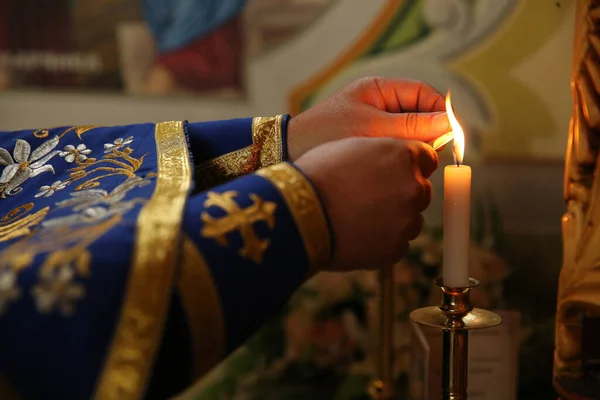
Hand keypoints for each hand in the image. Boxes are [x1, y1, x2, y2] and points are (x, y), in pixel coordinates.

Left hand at [287, 77, 449, 160]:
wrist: (289, 154)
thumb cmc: (325, 134)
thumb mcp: (371, 128)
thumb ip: (411, 126)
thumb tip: (450, 125)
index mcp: (379, 90)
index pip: (424, 95)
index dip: (441, 112)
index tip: (452, 134)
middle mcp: (379, 105)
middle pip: (420, 116)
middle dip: (427, 135)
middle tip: (426, 155)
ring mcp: (374, 126)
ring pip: (409, 137)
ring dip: (412, 150)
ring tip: (403, 164)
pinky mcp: (368, 147)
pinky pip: (394, 151)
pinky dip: (398, 160)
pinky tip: (392, 172)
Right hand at [295, 137, 437, 270]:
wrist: (297, 213)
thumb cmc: (317, 174)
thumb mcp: (353, 145)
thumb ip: (384, 152)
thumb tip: (396, 160)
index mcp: (404, 156)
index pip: (427, 159)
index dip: (408, 166)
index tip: (391, 172)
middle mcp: (413, 187)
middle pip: (420, 191)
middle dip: (401, 193)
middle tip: (369, 197)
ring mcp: (406, 221)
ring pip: (409, 220)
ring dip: (393, 219)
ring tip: (358, 217)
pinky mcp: (395, 249)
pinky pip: (396, 244)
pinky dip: (381, 241)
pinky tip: (355, 233)